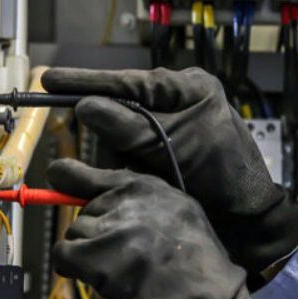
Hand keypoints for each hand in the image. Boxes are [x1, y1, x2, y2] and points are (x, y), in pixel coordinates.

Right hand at [42, 67, 297, 274]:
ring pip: (121, 137)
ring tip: (150, 176)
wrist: (247, 219)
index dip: (85, 82)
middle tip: (128, 161)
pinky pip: (132, 155)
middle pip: (120, 109)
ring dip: (124, 159)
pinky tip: (147, 182)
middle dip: (114, 138)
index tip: (49, 80)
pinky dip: (132, 170)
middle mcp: (176, 102)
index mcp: (186, 87)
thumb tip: (85, 107)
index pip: (126, 80)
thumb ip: (129, 125)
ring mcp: (170, 128)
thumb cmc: (223, 173)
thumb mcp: (174, 144)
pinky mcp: (164, 153)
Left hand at [48, 160, 297, 298]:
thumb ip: (132, 198)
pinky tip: (97, 279)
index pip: (92, 175)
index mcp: (147, 188)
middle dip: (94, 234)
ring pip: (75, 234)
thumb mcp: (176, 212)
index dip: (71, 178)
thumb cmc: (194, 262)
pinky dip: (72, 268)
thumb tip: (78, 183)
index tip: (57, 177)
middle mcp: (128, 202)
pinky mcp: (99, 261)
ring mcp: (113, 230)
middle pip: (84, 212)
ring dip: (87, 255)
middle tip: (120, 256)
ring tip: (118, 270)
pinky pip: (64, 256)